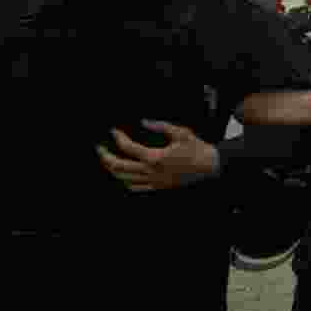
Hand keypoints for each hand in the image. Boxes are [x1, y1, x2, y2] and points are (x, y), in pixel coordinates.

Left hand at [96, 120, 218, 192]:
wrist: (210, 165)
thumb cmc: (197, 149)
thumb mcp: (180, 132)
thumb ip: (160, 126)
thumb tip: (144, 122)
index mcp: (155, 157)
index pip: (128, 148)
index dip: (118, 138)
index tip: (115, 132)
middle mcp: (152, 171)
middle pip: (119, 167)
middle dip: (106, 157)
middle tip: (100, 149)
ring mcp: (154, 181)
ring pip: (125, 179)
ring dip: (113, 170)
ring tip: (107, 161)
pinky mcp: (159, 186)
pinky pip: (136, 188)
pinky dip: (125, 182)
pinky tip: (122, 176)